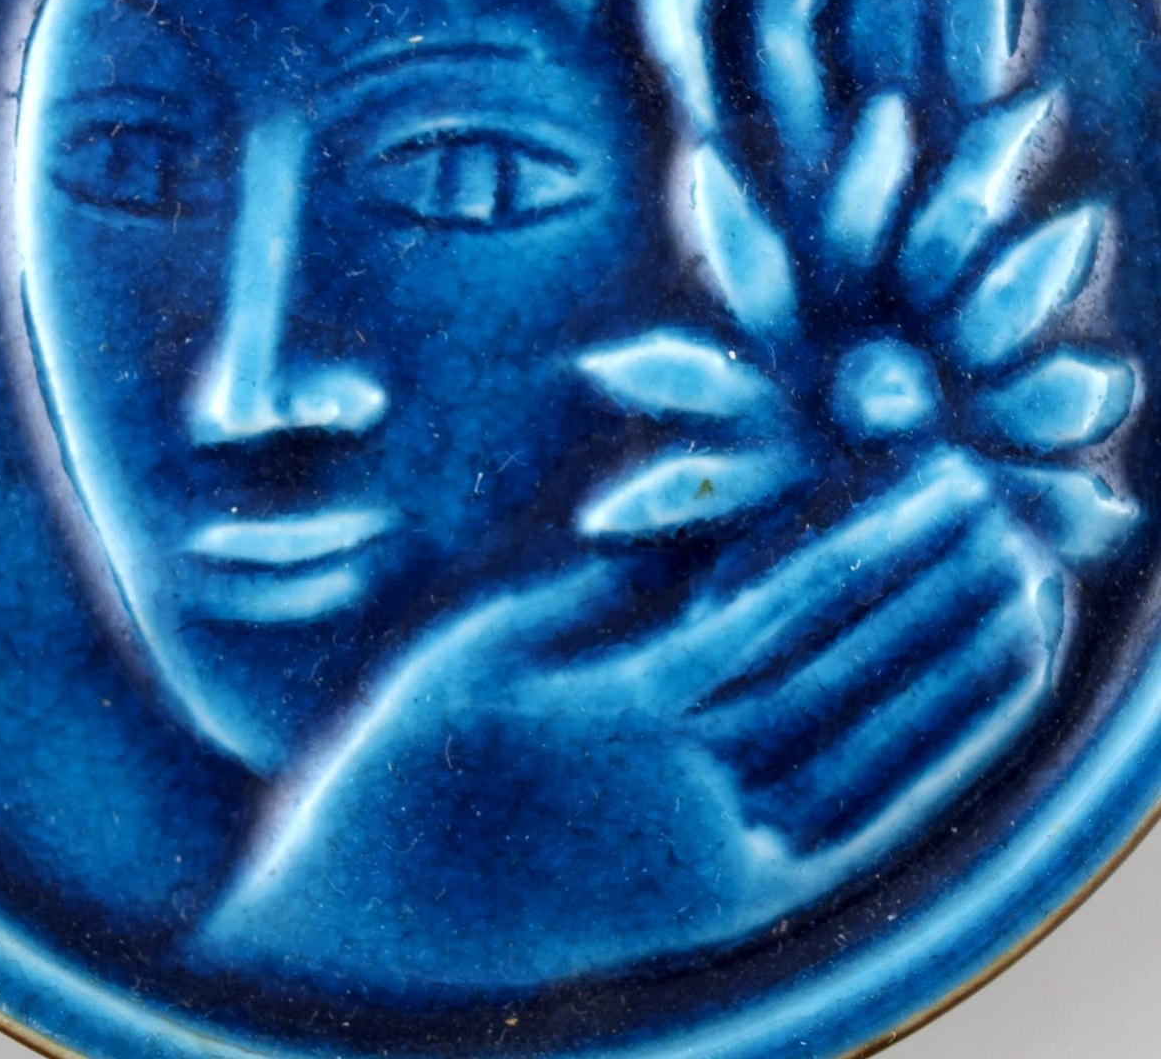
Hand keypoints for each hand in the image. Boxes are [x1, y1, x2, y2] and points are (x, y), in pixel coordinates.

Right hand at [191, 447, 1059, 991]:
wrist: (373, 920)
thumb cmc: (412, 754)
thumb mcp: (484, 641)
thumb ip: (605, 585)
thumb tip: (711, 533)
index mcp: (620, 709)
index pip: (785, 610)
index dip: (873, 542)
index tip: (938, 483)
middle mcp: (684, 790)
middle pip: (843, 674)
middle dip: (933, 587)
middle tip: (1007, 512)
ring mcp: (710, 857)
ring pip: (867, 755)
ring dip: (956, 676)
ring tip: (1031, 602)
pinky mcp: (723, 908)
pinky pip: (848, 831)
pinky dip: (922, 768)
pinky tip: (972, 713)